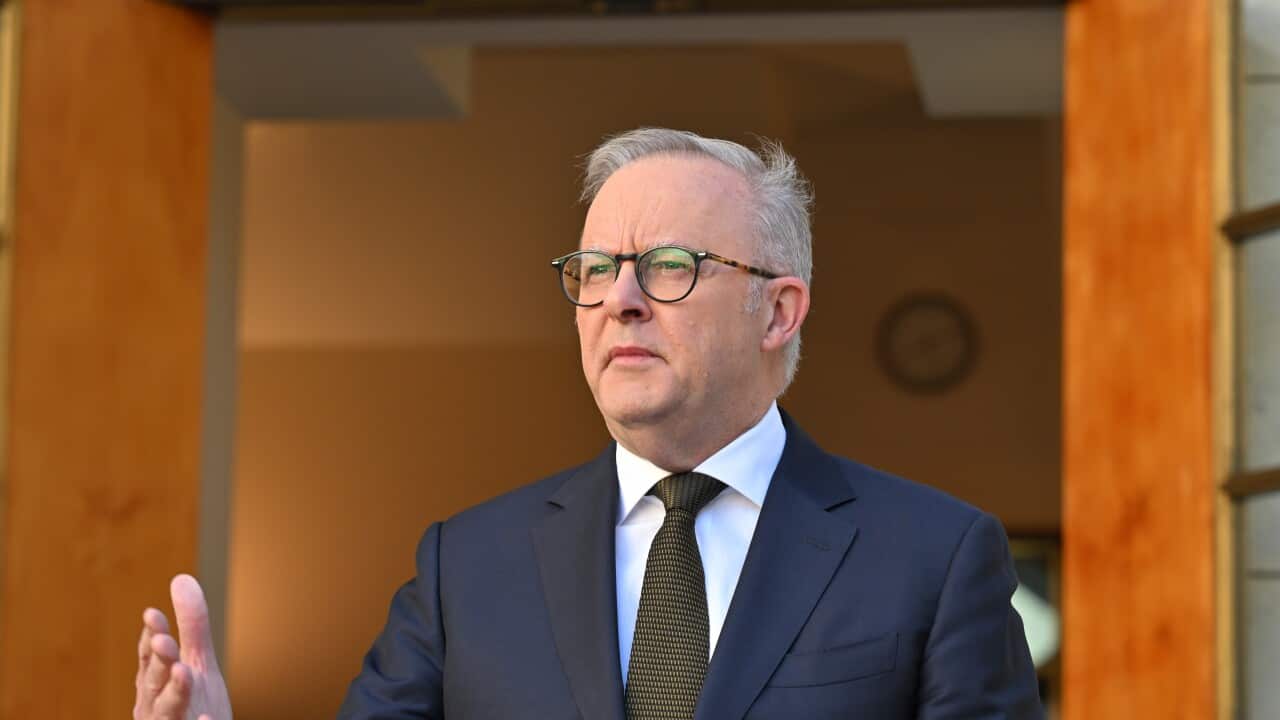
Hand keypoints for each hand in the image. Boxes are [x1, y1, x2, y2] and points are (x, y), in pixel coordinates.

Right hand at [134, 574, 233, 719]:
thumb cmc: (194, 703)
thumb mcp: (197, 661)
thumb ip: (191, 625)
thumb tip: (181, 577)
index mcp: (155, 683)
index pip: (150, 656)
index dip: (151, 636)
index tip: (153, 614)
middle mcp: (155, 706)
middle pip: (156, 682)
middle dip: (160, 661)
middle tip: (165, 640)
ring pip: (167, 711)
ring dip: (175, 691)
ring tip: (184, 671)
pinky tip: (206, 718)